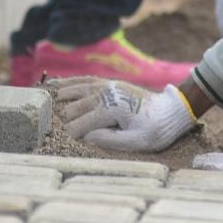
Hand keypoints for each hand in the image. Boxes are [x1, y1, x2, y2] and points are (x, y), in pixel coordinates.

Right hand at [49, 77, 195, 152]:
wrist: (171, 111)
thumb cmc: (155, 130)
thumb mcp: (136, 142)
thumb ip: (110, 140)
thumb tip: (86, 137)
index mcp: (112, 109)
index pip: (83, 123)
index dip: (73, 135)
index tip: (68, 142)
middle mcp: (108, 94)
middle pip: (77, 106)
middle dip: (67, 117)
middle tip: (57, 127)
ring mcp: (109, 86)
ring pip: (79, 88)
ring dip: (64, 94)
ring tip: (51, 99)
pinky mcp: (111, 83)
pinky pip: (87, 80)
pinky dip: (72, 81)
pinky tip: (62, 83)